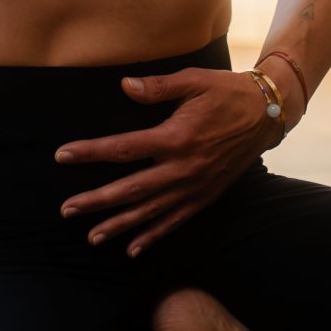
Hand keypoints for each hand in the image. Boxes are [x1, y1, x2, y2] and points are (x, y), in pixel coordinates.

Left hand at [54, 67, 279, 257]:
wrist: (267, 114)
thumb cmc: (226, 92)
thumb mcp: (193, 81)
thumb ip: (157, 87)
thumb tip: (124, 86)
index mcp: (175, 138)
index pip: (123, 148)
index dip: (90, 152)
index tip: (63, 155)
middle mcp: (182, 169)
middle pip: (131, 189)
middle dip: (96, 201)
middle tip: (67, 209)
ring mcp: (194, 187)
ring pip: (150, 212)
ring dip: (119, 226)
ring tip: (92, 237)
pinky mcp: (205, 197)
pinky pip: (175, 221)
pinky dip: (153, 237)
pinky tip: (132, 249)